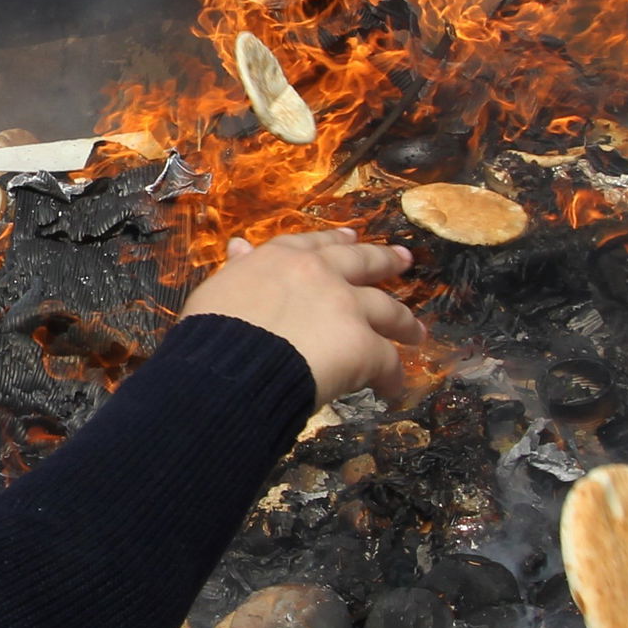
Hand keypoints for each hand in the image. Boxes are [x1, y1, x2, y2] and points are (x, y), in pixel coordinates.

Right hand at [180, 229, 425, 405]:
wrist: (230, 369)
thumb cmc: (211, 335)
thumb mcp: (217, 291)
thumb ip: (238, 269)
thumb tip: (240, 246)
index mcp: (281, 259)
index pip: (316, 244)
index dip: (337, 242)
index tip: (353, 239)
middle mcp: (321, 274)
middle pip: (363, 263)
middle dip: (385, 262)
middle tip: (404, 261)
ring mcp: (347, 308)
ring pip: (388, 310)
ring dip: (404, 322)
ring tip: (416, 333)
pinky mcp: (363, 345)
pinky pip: (387, 360)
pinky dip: (392, 376)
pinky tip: (392, 389)